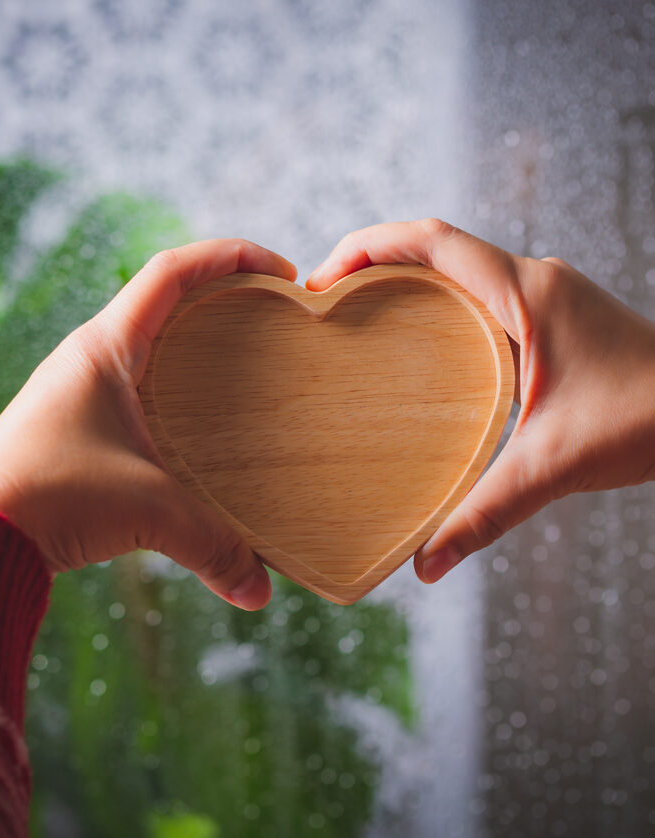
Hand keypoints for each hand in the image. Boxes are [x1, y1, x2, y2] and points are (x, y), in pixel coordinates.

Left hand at [0, 239, 296, 609]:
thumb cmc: (49, 499)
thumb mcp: (146, 512)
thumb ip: (212, 545)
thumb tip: (260, 589)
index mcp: (104, 347)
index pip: (172, 272)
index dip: (229, 258)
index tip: (280, 274)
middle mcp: (86, 359)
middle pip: (162, 301)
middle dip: (218, 299)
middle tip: (267, 320)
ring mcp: (74, 393)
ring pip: (144, 346)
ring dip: (190, 345)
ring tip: (238, 369)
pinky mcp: (69, 429)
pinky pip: (130, 389)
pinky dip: (168, 392)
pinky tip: (190, 426)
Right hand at [307, 218, 654, 582]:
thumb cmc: (651, 421)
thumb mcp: (554, 466)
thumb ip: (486, 513)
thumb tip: (425, 565)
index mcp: (528, 293)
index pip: (433, 241)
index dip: (368, 246)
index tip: (323, 278)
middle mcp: (533, 280)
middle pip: (434, 245)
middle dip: (372, 259)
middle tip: (325, 299)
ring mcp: (544, 294)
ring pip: (457, 265)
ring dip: (403, 276)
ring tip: (356, 312)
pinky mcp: (550, 315)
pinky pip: (478, 291)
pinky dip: (435, 299)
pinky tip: (416, 340)